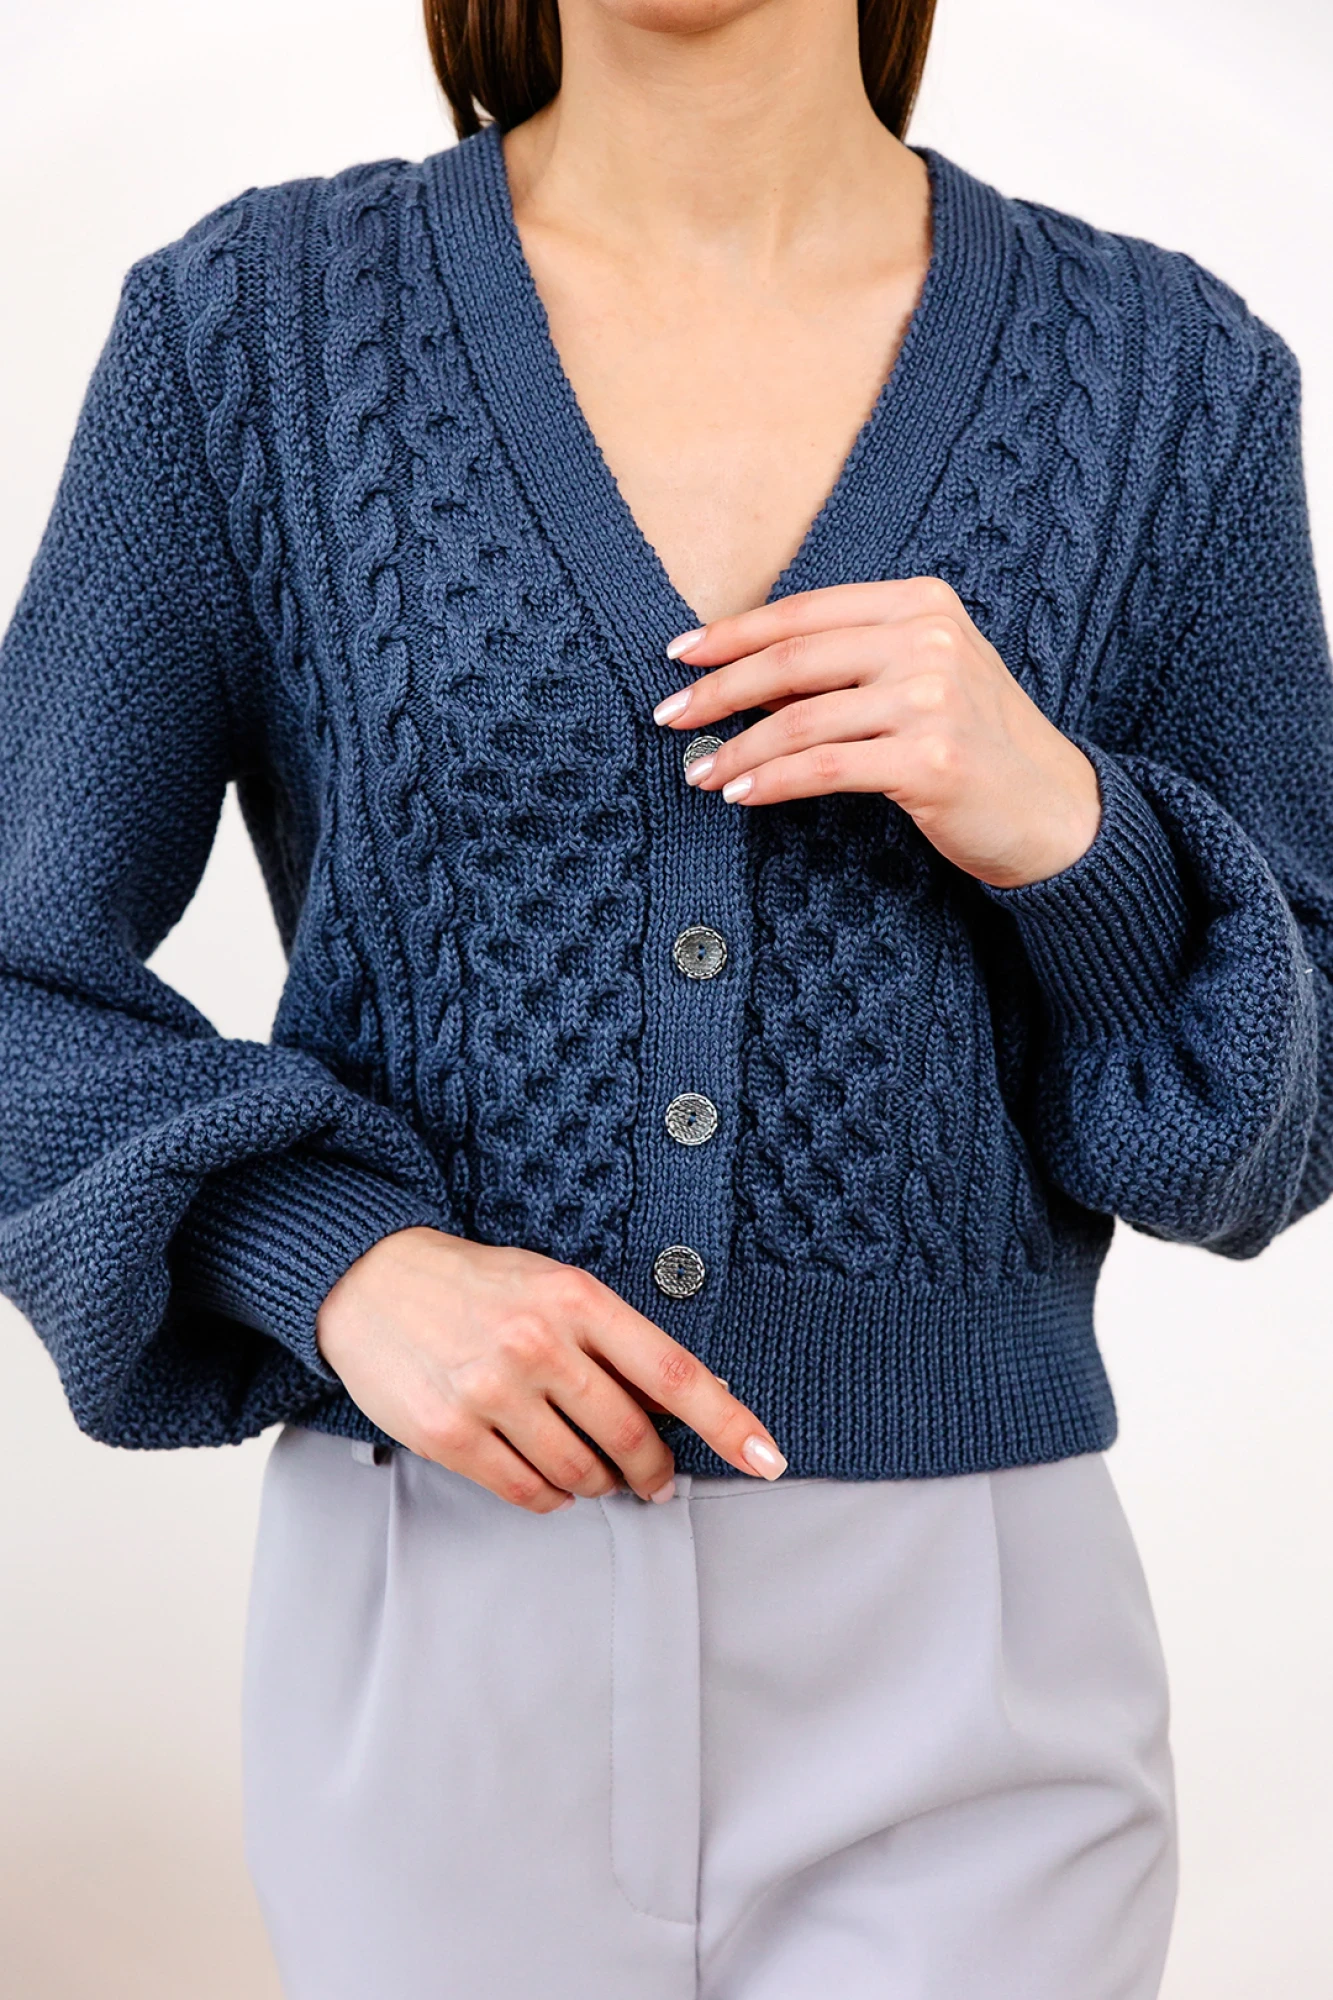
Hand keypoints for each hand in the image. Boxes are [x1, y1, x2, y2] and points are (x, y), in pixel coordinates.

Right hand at [315, 1229, 786, 1512]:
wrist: (369, 1279)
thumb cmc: (475, 1286)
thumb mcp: (553, 1287)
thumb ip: (613, 1339)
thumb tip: (683, 1402)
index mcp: (576, 1298)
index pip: (671, 1371)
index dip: (726, 1421)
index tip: (766, 1456)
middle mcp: (537, 1343)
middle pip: (630, 1435)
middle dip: (654, 1471)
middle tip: (655, 1481)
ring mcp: (490, 1390)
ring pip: (581, 1472)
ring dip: (597, 1483)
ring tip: (588, 1468)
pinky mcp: (448, 1433)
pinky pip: (527, 1492)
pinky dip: (550, 1496)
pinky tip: (546, 1477)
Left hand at [653, 578, 1100, 889]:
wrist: (1057, 810)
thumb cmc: (977, 746)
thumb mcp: (921, 680)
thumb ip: (849, 665)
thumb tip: (746, 677)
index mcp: (922, 605)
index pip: (805, 612)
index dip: (734, 633)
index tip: (680, 654)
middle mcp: (929, 641)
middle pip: (793, 660)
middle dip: (719, 689)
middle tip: (670, 715)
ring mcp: (933, 700)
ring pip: (800, 720)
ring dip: (737, 750)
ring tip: (701, 771)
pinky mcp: (930, 763)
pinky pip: (823, 769)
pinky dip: (770, 782)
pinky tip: (741, 794)